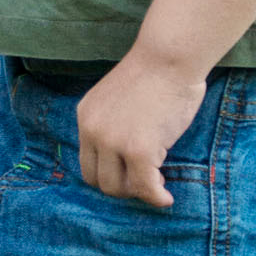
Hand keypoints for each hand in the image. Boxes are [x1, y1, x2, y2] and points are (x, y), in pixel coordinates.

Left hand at [76, 52, 206, 208]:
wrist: (170, 57)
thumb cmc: (155, 73)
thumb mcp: (119, 100)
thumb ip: (115, 125)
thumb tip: (126, 157)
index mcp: (86, 117)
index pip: (87, 162)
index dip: (110, 173)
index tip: (130, 173)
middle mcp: (93, 131)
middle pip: (97, 180)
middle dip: (123, 186)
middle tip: (146, 180)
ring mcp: (113, 142)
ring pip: (116, 188)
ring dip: (137, 192)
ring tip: (158, 184)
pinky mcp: (139, 150)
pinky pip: (145, 187)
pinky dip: (156, 198)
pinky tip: (166, 198)